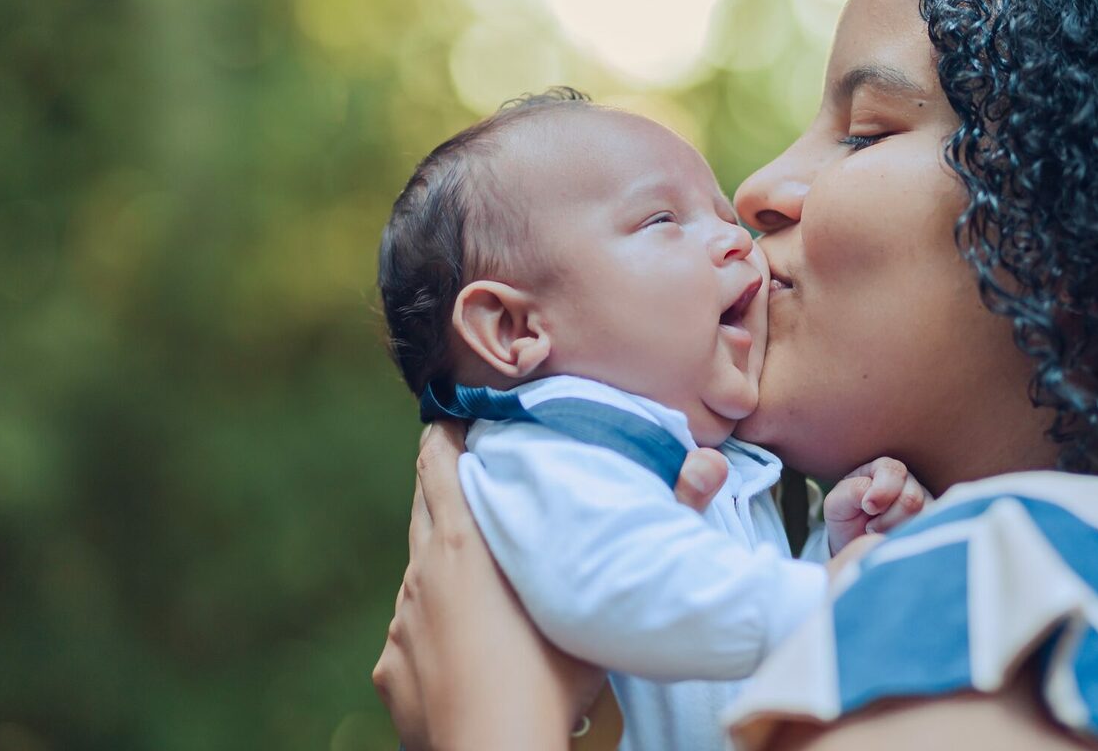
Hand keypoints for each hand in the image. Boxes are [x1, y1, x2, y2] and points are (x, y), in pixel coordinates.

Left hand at [372, 428, 730, 749]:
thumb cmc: (550, 681)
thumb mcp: (604, 602)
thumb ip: (656, 527)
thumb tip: (706, 469)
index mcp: (461, 546)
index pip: (437, 463)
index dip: (444, 434)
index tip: (458, 416)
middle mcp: (421, 576)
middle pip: (423, 509)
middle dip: (447, 489)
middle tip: (481, 478)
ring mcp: (400, 625)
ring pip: (421, 576)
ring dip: (446, 567)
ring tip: (485, 578)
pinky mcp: (390, 669)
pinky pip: (412, 634)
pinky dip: (435, 629)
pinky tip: (468, 650)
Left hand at [823, 457, 930, 555]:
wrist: (853, 547)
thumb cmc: (845, 519)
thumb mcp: (836, 504)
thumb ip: (852, 492)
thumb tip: (874, 498)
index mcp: (882, 469)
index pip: (892, 471)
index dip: (881, 492)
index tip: (868, 508)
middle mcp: (907, 482)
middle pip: (911, 498)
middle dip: (887, 519)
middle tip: (871, 527)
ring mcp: (924, 502)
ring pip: (922, 518)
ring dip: (897, 531)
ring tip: (880, 534)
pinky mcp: (932, 523)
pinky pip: (930, 532)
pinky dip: (908, 540)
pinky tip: (893, 540)